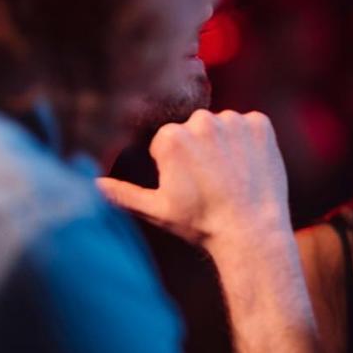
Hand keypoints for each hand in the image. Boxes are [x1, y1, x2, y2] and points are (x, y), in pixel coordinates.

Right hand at [97, 109, 289, 254]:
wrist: (252, 231)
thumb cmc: (202, 223)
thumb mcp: (157, 210)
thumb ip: (122, 193)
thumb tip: (91, 185)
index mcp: (169, 138)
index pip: (168, 142)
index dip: (178, 167)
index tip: (192, 188)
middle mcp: (200, 121)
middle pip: (195, 130)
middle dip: (201, 151)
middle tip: (213, 183)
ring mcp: (233, 121)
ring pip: (223, 127)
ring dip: (226, 144)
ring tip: (233, 178)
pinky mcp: (261, 124)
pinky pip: (251, 125)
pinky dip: (251, 141)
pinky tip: (251, 167)